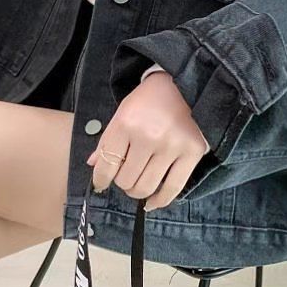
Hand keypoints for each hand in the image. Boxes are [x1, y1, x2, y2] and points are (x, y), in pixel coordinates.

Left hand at [85, 71, 209, 210]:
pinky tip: (152, 201)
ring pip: (146, 187)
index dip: (100, 179)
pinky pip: (173, 189)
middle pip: (126, 180)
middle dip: (122, 183)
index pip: (106, 165)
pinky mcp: (192, 152)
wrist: (183, 84)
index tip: (101, 183)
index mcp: (126, 123)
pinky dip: (159, 201)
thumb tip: (93, 166)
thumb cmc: (148, 100)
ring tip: (139, 183)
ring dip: (138, 191)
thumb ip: (108, 140)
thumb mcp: (123, 113)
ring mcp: (172, 146)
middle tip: (126, 175)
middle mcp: (148, 136)